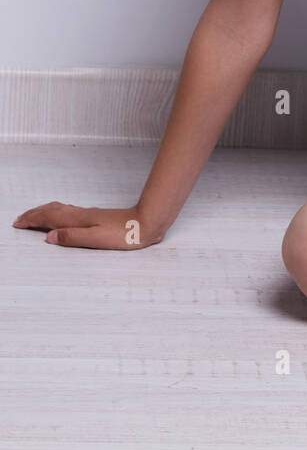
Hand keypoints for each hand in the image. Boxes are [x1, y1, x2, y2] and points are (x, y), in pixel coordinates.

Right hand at [12, 202, 163, 249]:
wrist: (147, 222)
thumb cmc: (125, 234)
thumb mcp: (97, 240)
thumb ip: (72, 238)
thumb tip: (49, 237)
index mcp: (79, 220)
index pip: (49, 218)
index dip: (32, 220)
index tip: (17, 224)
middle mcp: (82, 214)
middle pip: (52, 210)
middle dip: (34, 214)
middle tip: (20, 220)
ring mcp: (89, 214)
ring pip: (60, 209)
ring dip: (44, 212)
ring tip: (35, 216)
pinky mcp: (96, 217)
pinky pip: (69, 211)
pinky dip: (57, 213)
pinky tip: (61, 217)